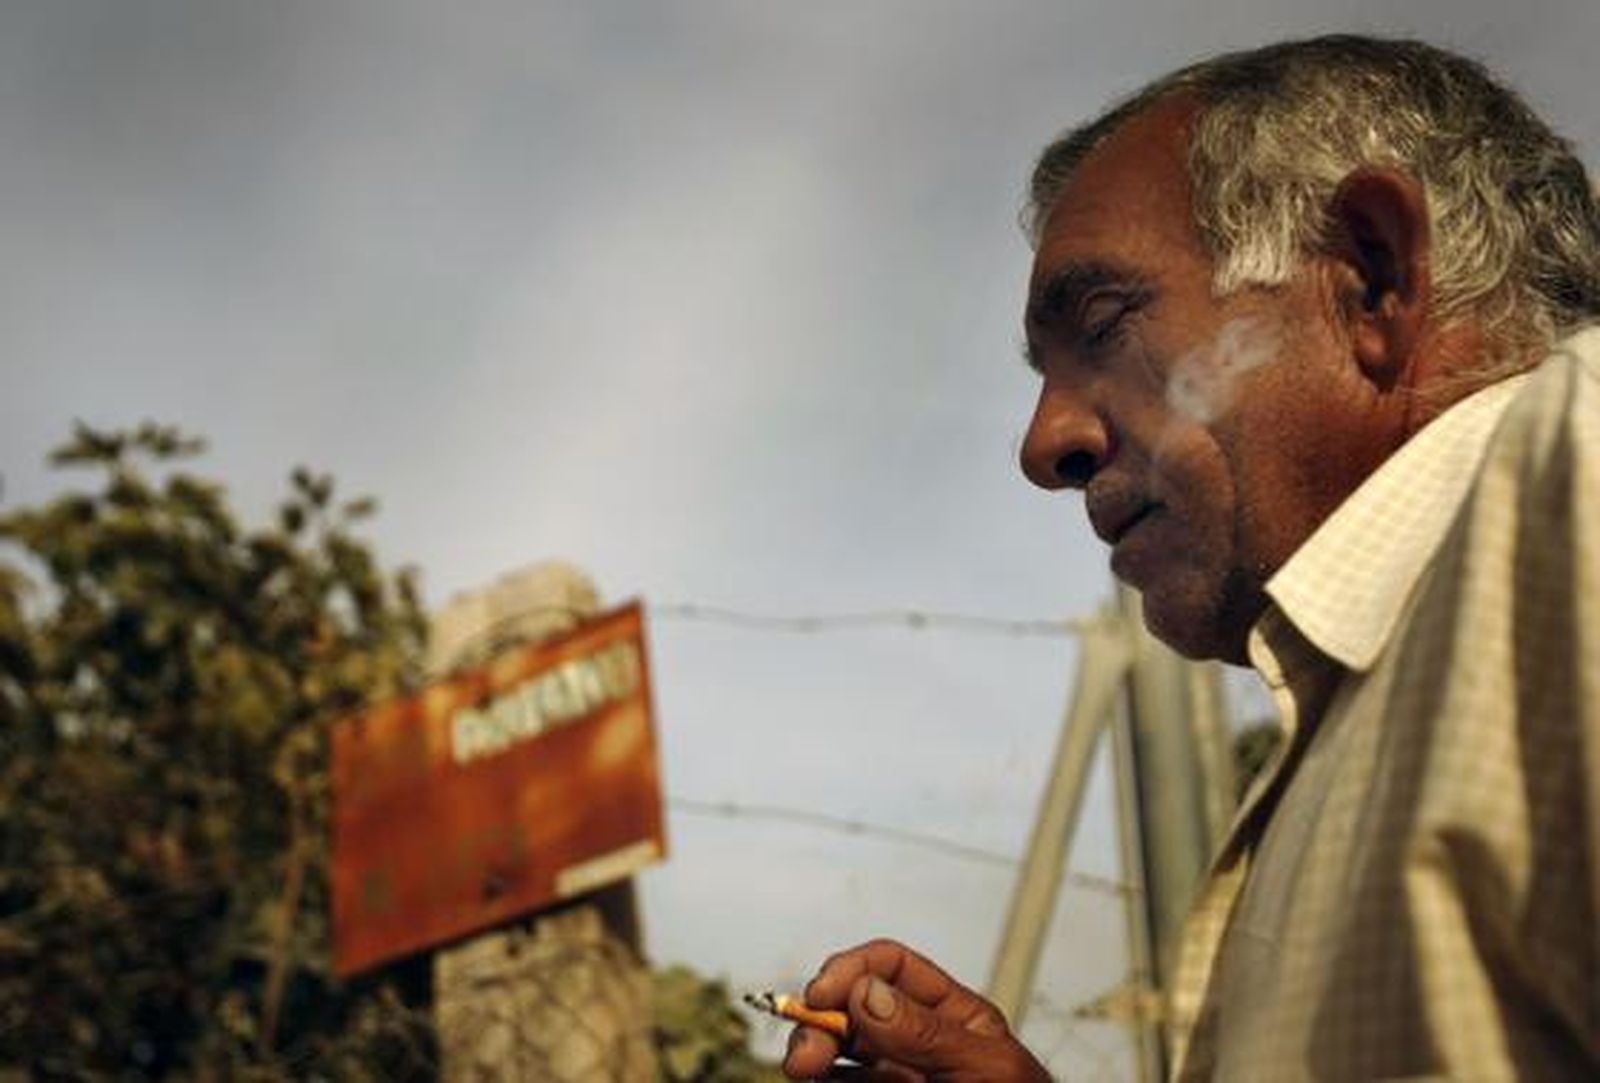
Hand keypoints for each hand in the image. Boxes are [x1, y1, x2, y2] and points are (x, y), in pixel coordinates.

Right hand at [781, 938, 1051, 1081]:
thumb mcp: (988, 1068)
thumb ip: (928, 1032)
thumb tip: (868, 993)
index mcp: (951, 1016)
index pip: (892, 967)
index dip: (852, 970)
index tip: (821, 992)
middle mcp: (915, 1043)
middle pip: (852, 1009)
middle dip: (821, 1018)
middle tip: (807, 1052)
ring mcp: (895, 1079)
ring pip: (836, 1052)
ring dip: (814, 1052)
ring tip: (804, 1069)